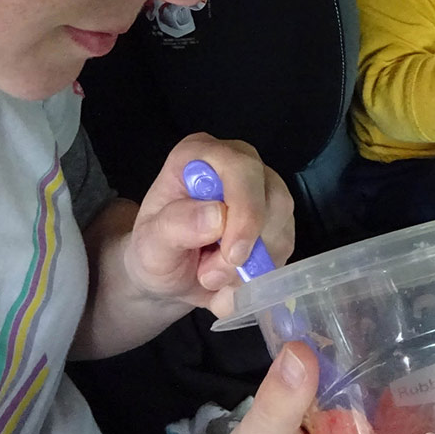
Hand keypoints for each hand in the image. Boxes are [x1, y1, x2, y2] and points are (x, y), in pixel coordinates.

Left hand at [123, 133, 294, 319]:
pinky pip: (285, 247)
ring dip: (252, 263)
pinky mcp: (277, 219)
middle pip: (272, 196)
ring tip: (213, 276)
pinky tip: (230, 277)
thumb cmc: (155, 251)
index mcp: (199, 156)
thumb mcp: (149, 244)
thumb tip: (217, 215)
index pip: (239, 167)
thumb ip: (175, 225)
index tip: (232, 254)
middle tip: (213, 276)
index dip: (244, 209)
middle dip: (249, 245)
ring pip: (281, 225)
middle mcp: (237, 165)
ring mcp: (262, 191)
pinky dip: (260, 272)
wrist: (170, 276)